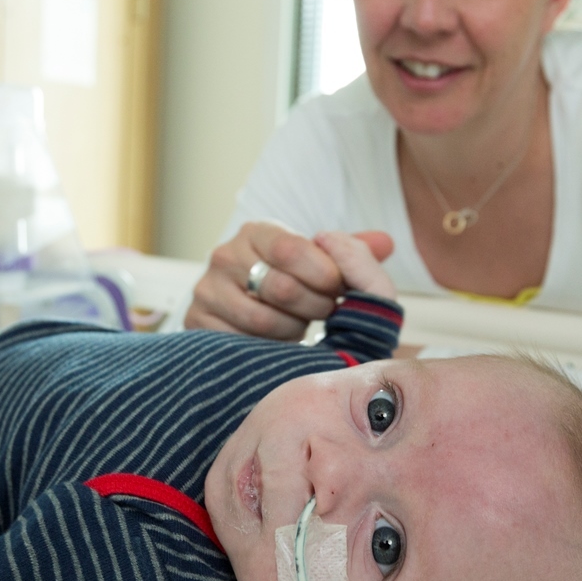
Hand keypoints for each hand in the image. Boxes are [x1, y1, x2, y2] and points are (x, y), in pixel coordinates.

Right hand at [185, 221, 393, 338]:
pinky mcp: (196, 323)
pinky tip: (277, 344)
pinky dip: (267, 348)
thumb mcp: (329, 269)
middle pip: (280, 287)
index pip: (292, 249)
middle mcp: (224, 255)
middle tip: (326, 314)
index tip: (339, 291)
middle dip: (315, 307)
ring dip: (294, 331)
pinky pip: (240, 343)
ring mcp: (206, 290)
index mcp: (258, 232)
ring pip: (261, 319)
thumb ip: (357, 254)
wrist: (254, 324)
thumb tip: (385, 242)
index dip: (324, 275)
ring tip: (302, 327)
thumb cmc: (300, 290)